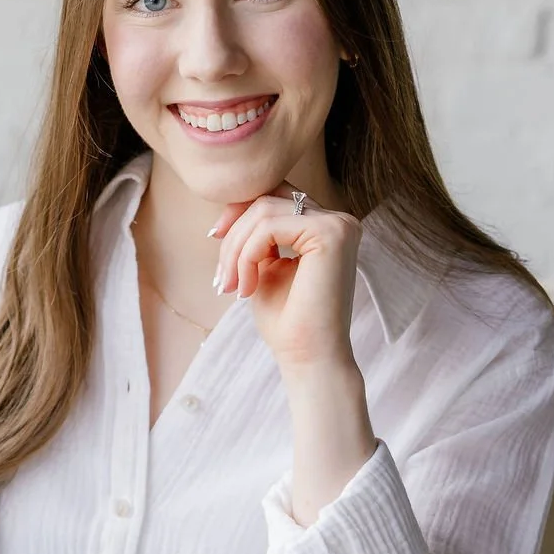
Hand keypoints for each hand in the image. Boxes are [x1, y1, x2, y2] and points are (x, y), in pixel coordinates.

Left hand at [209, 183, 361, 368]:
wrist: (307, 357)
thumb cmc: (286, 320)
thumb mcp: (264, 267)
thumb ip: (257, 236)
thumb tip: (230, 210)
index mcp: (326, 226)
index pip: (275, 196)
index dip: (239, 211)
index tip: (214, 236)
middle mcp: (339, 221)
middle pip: (266, 200)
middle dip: (232, 236)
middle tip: (220, 278)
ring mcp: (338, 225)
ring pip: (263, 212)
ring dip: (235, 250)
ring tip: (229, 285)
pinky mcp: (331, 235)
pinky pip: (269, 228)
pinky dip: (246, 256)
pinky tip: (245, 289)